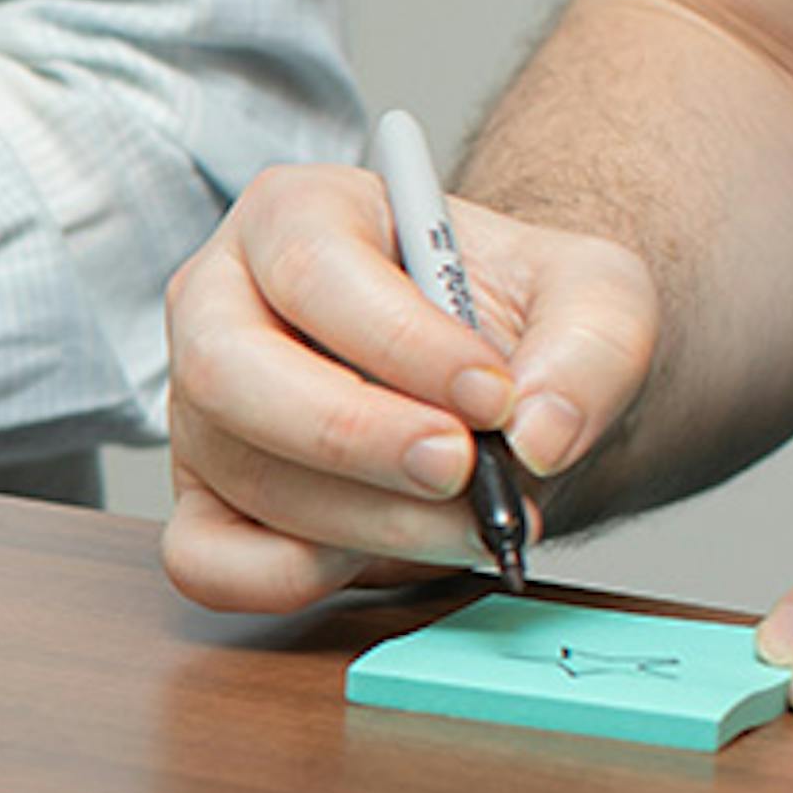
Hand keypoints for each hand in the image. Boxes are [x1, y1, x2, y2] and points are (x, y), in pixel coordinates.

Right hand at [163, 162, 659, 611]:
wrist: (492, 386)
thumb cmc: (515, 319)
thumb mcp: (593, 295)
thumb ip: (592, 347)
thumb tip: (540, 437)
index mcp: (294, 215)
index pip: (314, 271)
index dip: (401, 344)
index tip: (492, 397)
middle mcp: (219, 304)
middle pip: (227, 370)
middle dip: (352, 435)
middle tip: (460, 471)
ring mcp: (198, 408)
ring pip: (242, 473)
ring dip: (366, 518)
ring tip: (467, 520)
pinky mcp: (203, 499)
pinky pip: (206, 560)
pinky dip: (286, 577)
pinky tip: (374, 554)